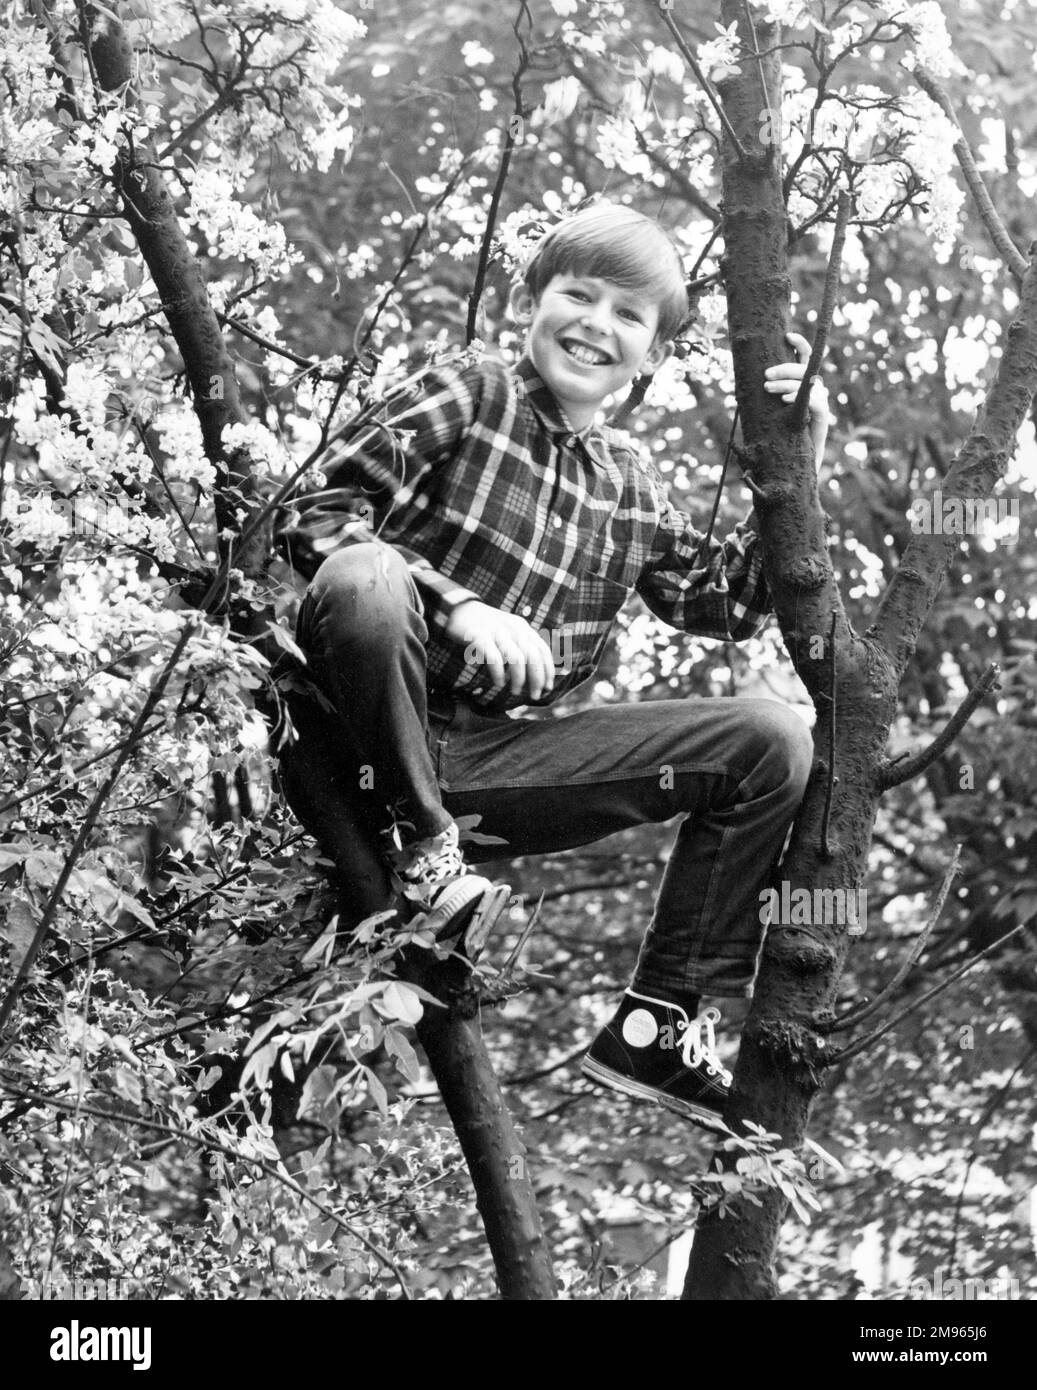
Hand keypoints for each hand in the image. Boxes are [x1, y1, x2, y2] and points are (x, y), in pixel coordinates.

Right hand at [445, 599, 555, 701]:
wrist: (459, 610)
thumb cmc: (486, 628)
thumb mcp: (508, 632)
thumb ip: (521, 646)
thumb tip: (534, 675)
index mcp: (523, 628)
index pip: (542, 650)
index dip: (548, 670)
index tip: (547, 688)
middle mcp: (513, 628)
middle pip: (533, 657)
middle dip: (536, 679)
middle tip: (534, 695)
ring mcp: (497, 631)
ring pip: (516, 658)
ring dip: (519, 679)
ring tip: (515, 692)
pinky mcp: (480, 636)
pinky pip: (494, 658)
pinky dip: (499, 673)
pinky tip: (499, 683)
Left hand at [764, 331, 831, 465]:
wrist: (793, 458)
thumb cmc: (778, 430)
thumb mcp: (768, 405)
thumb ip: (765, 390)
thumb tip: (749, 372)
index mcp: (802, 380)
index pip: (805, 356)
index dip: (799, 343)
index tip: (786, 335)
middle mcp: (813, 387)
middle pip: (802, 369)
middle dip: (784, 369)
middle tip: (766, 377)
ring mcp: (819, 400)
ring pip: (806, 383)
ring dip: (786, 384)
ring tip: (768, 388)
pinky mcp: (822, 415)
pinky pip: (815, 401)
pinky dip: (800, 398)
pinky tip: (786, 401)